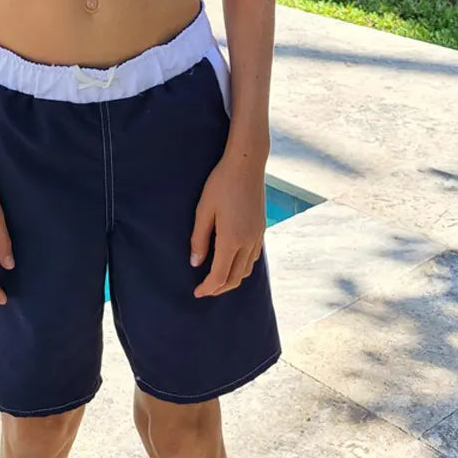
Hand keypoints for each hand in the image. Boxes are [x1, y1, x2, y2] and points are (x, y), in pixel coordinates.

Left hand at [190, 153, 265, 297]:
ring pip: (246, 270)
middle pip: (235, 278)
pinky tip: (232, 260)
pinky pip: (253, 258)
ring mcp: (257, 236)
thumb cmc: (221, 184)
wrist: (247, 164)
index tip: (197, 293)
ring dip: (232, 279)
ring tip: (217, 278)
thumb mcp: (204, 210)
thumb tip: (195, 263)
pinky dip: (242, 266)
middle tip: (204, 289)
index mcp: (231, 239)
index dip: (208, 288)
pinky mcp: (261, 229)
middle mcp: (248, 242)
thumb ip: (199, 238)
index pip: (219, 276)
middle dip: (219, 288)